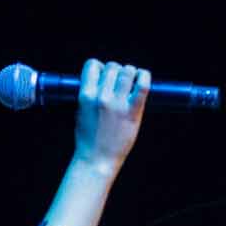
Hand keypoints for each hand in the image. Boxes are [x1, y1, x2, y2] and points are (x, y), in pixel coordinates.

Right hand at [70, 58, 147, 175]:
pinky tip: (142, 78)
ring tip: (131, 81)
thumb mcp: (81, 111)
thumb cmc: (88, 138)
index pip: (92, 65)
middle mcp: (101, 97)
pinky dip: (144, 77)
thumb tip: (100, 80)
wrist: (97, 160)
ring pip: (127, 71)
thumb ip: (89, 94)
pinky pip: (142, 86)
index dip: (100, 67)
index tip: (104, 75)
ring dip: (130, 72)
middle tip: (119, 82)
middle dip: (116, 70)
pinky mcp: (133, 112)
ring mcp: (118, 104)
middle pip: (112, 67)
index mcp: (86, 95)